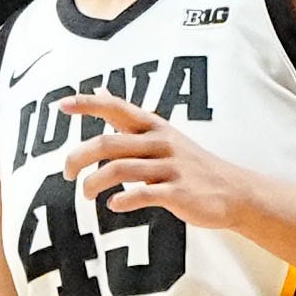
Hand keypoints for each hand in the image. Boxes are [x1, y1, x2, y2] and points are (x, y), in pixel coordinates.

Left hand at [54, 91, 289, 257]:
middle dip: (80, 157)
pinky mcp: (178, 192)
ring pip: (120, 169)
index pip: (117, 108)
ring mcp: (170, 167)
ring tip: (86, 193)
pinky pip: (144, 194)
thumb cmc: (190, 163)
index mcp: (154, 127)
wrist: (235, 191)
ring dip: (95, 182)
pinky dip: (124, 199)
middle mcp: (160, 143)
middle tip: (66, 172)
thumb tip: (101, 91)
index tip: (61, 105)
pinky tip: (114, 204)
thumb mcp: (162, 133)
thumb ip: (128, 117)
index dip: (88, 105)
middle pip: (109, 143)